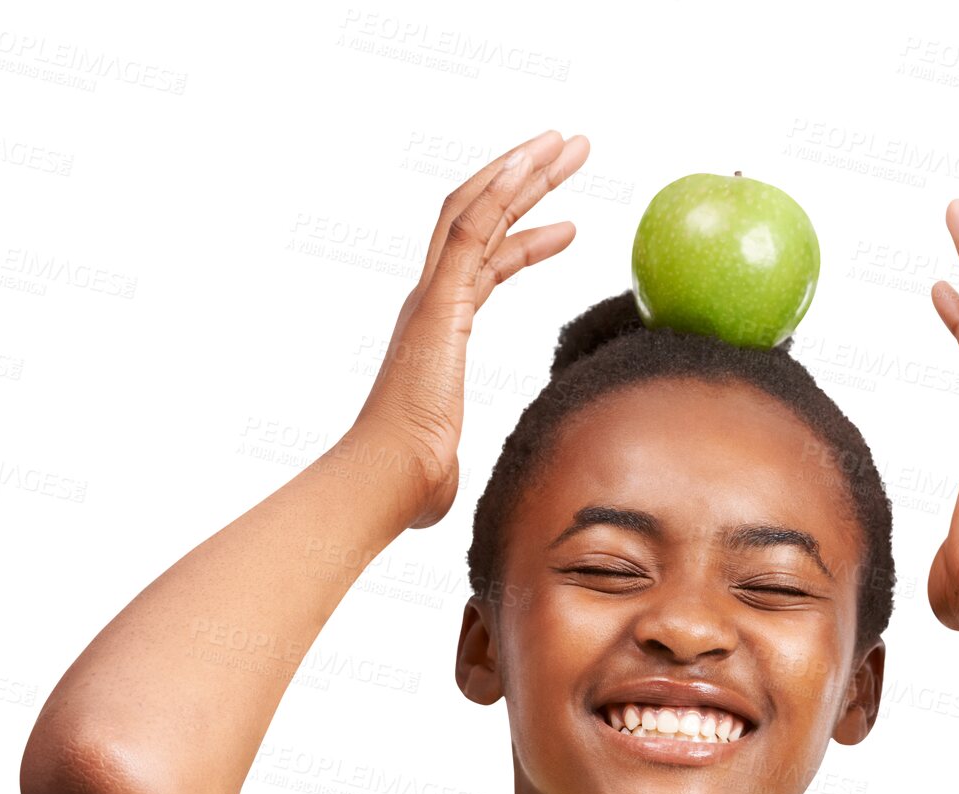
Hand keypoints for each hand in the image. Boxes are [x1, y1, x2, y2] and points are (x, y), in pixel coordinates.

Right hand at [351, 128, 590, 527]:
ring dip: (525, 171)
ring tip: (570, 143)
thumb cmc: (414, 481)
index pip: (485, 264)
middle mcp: (431, 302)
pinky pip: (468, 230)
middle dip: (529, 181)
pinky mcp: (437, 303)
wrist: (385, 483)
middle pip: (482, 220)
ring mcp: (431, 298)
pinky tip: (532, 161)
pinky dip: (499, 191)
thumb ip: (451, 457)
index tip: (568, 222)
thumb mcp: (451, 457)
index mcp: (438, 329)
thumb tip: (455, 485)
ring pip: (477, 211)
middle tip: (573, 150)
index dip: (524, 236)